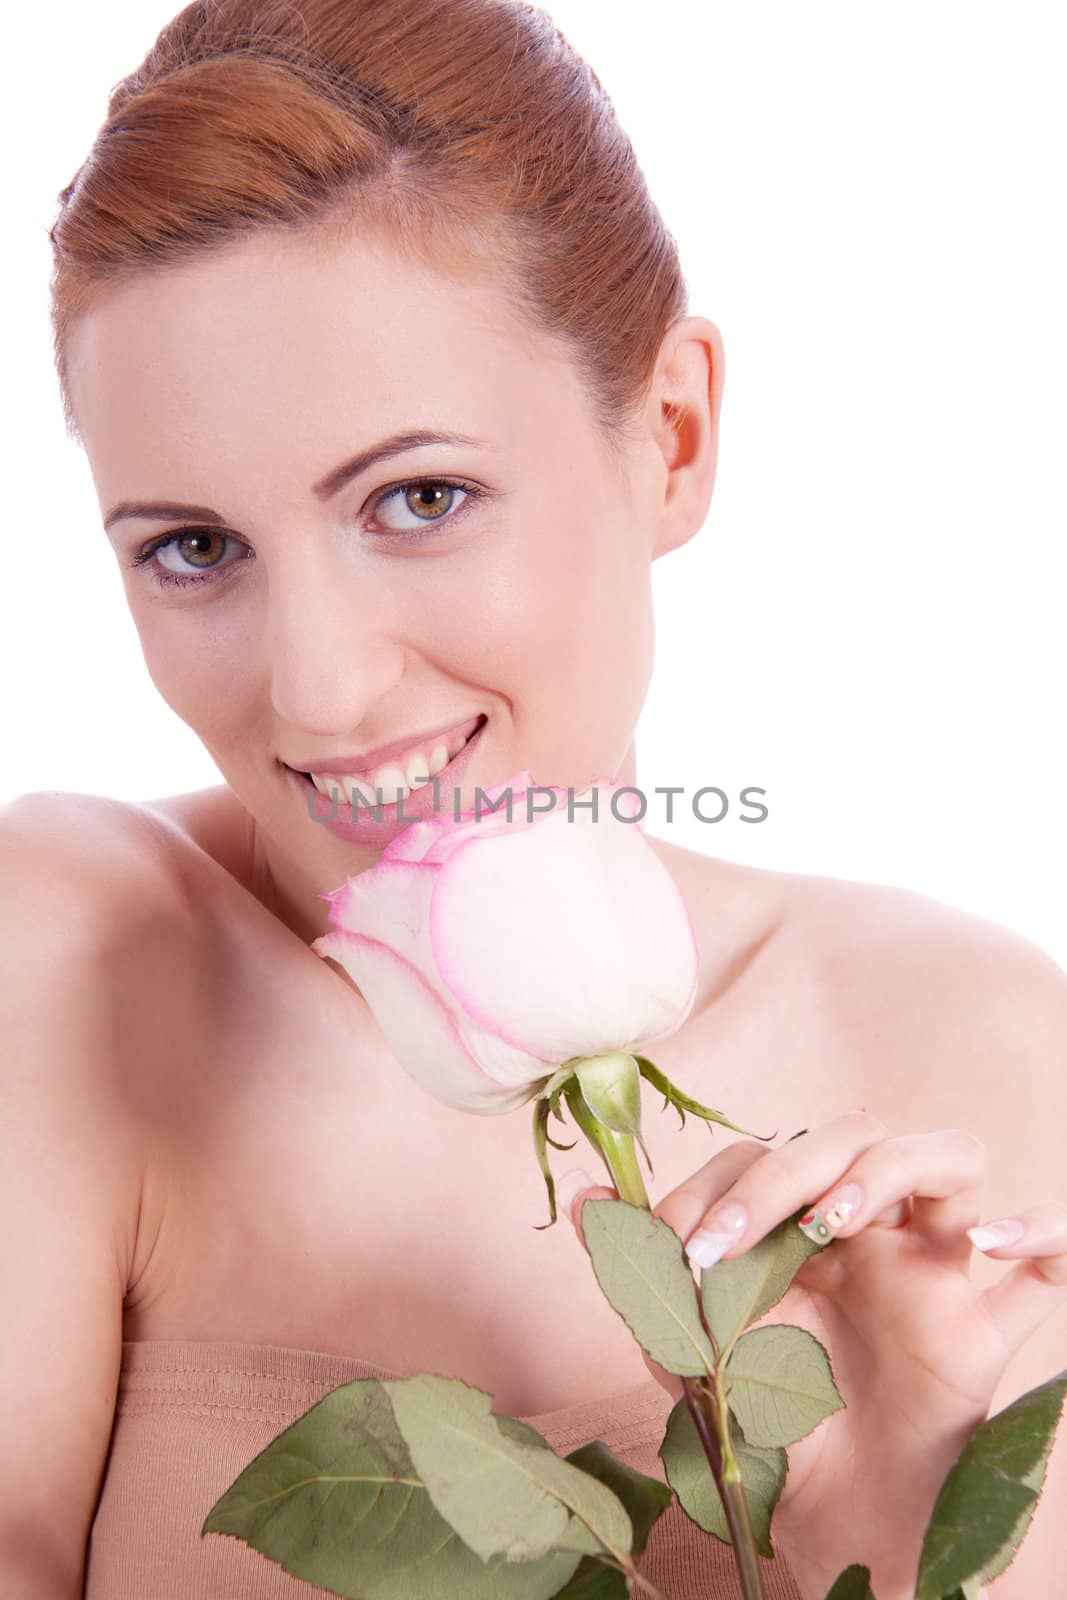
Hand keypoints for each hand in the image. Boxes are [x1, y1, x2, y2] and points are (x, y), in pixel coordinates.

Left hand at [559, 1110, 1066, 1599]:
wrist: (825, 1524)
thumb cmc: (762, 1428)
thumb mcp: (686, 1351)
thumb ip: (641, 1277)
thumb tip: (580, 1202)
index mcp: (799, 1225)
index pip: (769, 1151)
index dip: (720, 1182)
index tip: (674, 1245)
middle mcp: (870, 1231)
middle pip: (853, 1135)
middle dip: (783, 1171)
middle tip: (726, 1240)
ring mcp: (931, 1270)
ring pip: (949, 1157)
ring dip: (889, 1168)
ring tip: (835, 1222)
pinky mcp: (980, 1329)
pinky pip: (1049, 1263)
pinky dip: (1040, 1232)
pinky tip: (993, 1245)